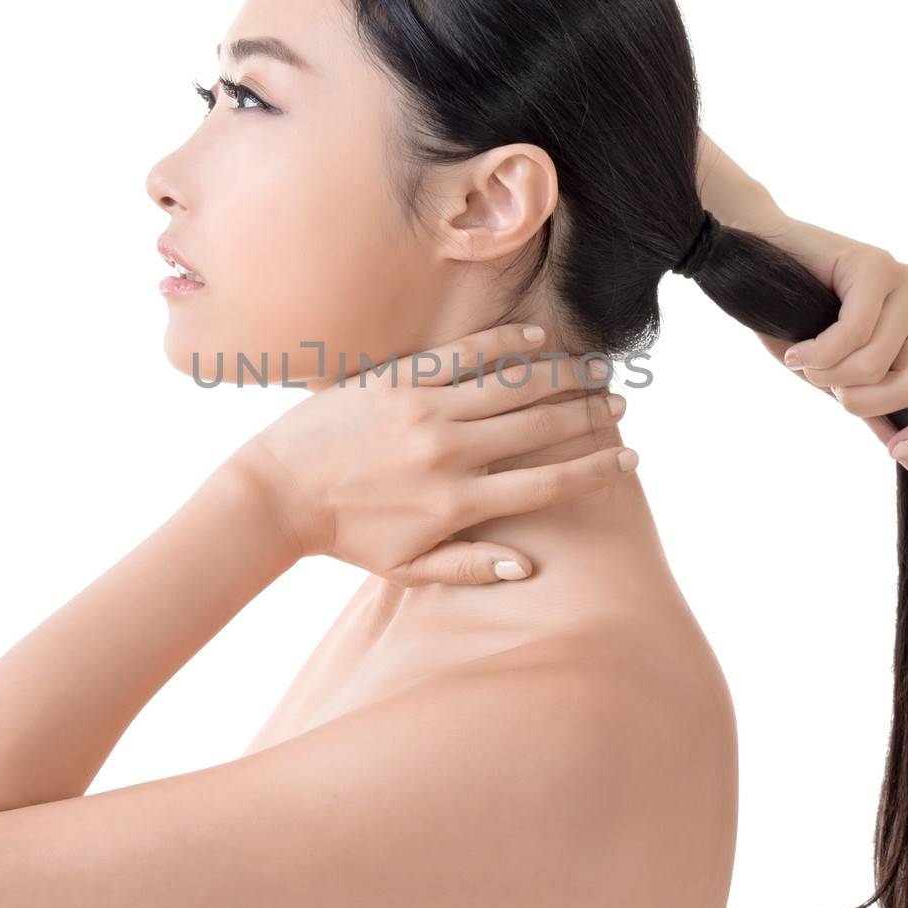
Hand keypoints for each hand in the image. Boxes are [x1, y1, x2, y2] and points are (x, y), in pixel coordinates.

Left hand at [235, 322, 634, 585]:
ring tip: (594, 370)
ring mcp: (425, 410)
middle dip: (591, 415)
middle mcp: (451, 452)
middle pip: (543, 426)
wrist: (277, 493)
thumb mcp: (407, 569)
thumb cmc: (344, 536)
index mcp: (459, 503)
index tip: (630, 457)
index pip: (548, 482)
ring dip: (562, 375)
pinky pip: (464, 354)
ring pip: (513, 384)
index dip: (597, 468)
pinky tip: (536, 338)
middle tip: (621, 404)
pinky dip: (504, 343)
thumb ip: (470, 568)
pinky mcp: (398, 378)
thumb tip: (529, 567)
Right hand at [750, 216, 907, 485]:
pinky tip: (795, 351)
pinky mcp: (876, 264)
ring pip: (876, 365)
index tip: (897, 451)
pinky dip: (814, 354)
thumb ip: (881, 414)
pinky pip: (852, 334)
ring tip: (804, 358)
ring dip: (826, 373)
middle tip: (826, 387)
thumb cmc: (796, 325)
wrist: (752, 267)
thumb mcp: (842, 381)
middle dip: (860, 401)